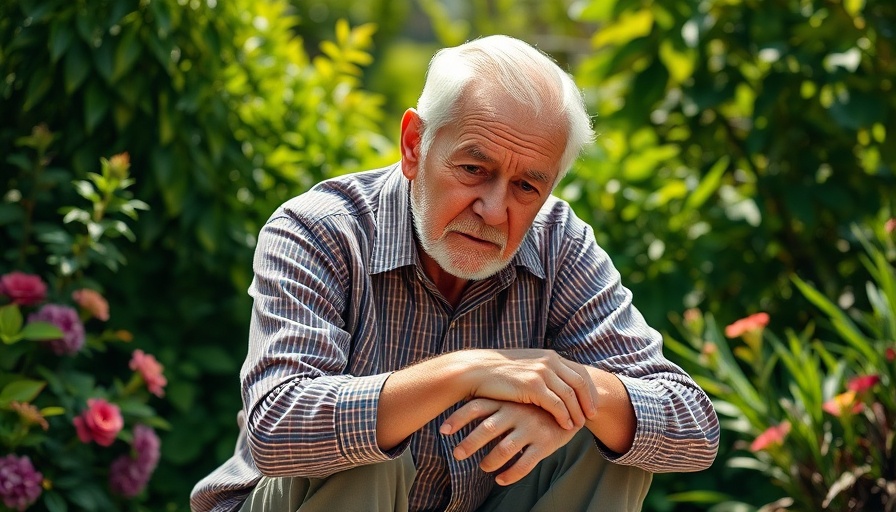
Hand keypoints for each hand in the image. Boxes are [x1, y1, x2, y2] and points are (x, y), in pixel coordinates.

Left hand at [440, 398, 578, 485]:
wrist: (572, 404)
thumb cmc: (532, 404)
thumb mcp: (513, 397)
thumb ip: (490, 402)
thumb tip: (457, 404)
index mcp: (506, 401)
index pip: (476, 407)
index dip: (458, 418)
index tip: (442, 431)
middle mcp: (517, 412)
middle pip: (488, 428)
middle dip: (470, 443)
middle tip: (457, 454)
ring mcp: (531, 428)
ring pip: (505, 448)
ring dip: (490, 461)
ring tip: (483, 467)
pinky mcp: (545, 443)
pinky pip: (525, 463)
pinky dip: (510, 474)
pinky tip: (500, 480)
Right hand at [460, 349, 597, 429]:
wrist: (476, 370)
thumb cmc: (499, 372)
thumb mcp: (526, 365)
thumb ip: (542, 370)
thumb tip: (555, 383)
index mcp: (549, 356)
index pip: (579, 372)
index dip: (589, 389)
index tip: (591, 403)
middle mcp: (549, 361)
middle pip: (580, 383)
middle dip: (588, 401)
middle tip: (592, 416)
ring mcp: (542, 373)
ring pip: (570, 396)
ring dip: (578, 412)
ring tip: (580, 425)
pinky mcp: (533, 386)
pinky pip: (557, 405)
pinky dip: (565, 416)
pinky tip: (566, 425)